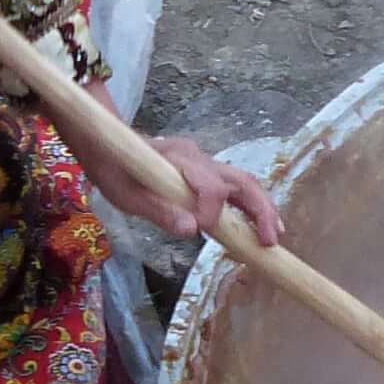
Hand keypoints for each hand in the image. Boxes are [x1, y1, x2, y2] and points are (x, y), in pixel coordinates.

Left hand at [95, 133, 284, 247]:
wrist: (109, 143)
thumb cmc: (115, 170)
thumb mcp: (127, 195)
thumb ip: (160, 211)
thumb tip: (193, 231)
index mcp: (180, 160)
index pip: (211, 187)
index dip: (213, 212)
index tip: (205, 232)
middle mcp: (199, 158)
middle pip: (241, 180)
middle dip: (260, 210)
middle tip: (271, 240)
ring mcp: (205, 162)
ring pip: (244, 181)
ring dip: (262, 207)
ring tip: (274, 234)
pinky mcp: (205, 170)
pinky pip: (234, 185)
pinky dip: (250, 204)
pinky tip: (257, 225)